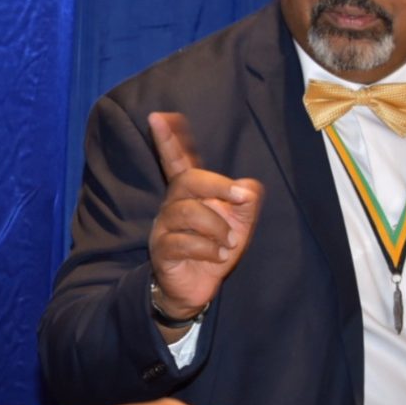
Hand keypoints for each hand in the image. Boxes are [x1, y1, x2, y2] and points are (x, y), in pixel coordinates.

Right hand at [147, 112, 261, 316]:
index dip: (169, 139)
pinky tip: (218, 258)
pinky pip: (183, 242)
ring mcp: (164, 227)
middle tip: (241, 198)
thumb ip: (247, 200)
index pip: (177, 160)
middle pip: (187, 180)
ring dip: (218, 228)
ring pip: (188, 213)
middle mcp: (172, 205)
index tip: (158, 116)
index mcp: (190, 194)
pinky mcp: (162, 250)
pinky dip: (208, 250)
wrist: (199, 288)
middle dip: (217, 185)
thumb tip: (246, 188)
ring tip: (229, 245)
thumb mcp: (241, 224)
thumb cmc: (216, 250)